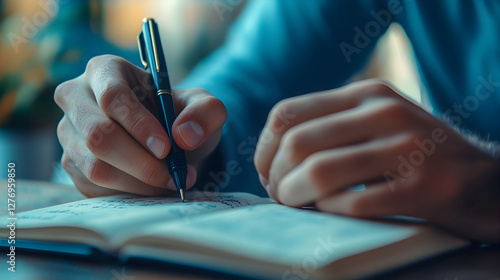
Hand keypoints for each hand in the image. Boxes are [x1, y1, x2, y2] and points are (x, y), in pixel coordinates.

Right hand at [55, 55, 226, 196]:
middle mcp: (77, 98)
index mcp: (105, 70)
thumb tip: (184, 135)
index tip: (167, 148)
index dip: (139, 125)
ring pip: (95, 166)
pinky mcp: (71, 164)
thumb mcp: (204, 108)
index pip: (113, 96)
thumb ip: (206, 113)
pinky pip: (94, 187)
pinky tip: (151, 188)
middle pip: (98, 135)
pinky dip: (128, 193)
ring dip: (138, 182)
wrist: (169, 142)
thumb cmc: (180, 117)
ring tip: (169, 182)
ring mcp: (69, 133)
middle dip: (141, 162)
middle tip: (174, 176)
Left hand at [255, 80, 499, 242]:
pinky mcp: (421, 188)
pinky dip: (331, 211)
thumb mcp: (377, 121)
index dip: (263, 149)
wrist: (486, 179)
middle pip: (296, 144)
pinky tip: (334, 211)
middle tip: (280, 194)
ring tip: (297, 204)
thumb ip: (330, 125)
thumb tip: (270, 153)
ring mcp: (405, 149)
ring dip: (295, 196)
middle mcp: (384, 114)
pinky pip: (352, 203)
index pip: (287, 113)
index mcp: (366, 94)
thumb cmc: (417, 153)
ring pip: (319, 173)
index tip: (266, 171)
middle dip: (275, 177)